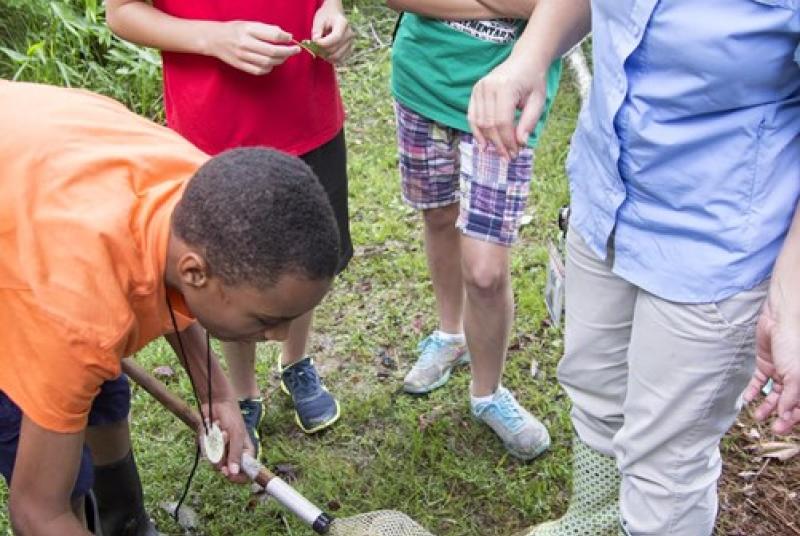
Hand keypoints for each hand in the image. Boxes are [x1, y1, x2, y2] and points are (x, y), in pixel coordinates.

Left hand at [200, 399, 253, 483]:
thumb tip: (233, 472)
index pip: (245, 474)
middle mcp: (233, 455)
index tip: (228, 473)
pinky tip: (212, 429)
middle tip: (223, 437)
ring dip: (215, 444)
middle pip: (225, 470)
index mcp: (246, 453)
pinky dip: (207, 440)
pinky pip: (206, 452)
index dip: (237, 477)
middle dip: (222, 455)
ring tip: (219, 429)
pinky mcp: (210, 447)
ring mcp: (221, 452)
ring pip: (214, 461)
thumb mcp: (237, 435)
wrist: (216, 403)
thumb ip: (235, 454)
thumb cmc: (231, 417)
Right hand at [206, 21, 300, 74]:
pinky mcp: (240, 66)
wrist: (214, 39)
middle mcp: (245, 43)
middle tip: (295, 50)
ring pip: (268, 62)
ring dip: (280, 60)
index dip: (285, 38)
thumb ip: (267, 29)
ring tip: (285, 56)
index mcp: (248, 29)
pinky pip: (259, 71)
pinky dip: (269, 68)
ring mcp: (242, 56)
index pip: (273, 35)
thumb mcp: (250, 24)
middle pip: (272, 51)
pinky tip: (271, 63)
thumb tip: (286, 36)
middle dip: (288, 52)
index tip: (291, 39)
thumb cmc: (235, 30)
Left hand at [311, 0, 354, 63]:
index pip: (335, 38)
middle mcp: (350, 34)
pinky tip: (324, 52)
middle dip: (321, 50)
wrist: (334, 16)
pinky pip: (339, 60)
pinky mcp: (349, 50)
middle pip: (335, 49)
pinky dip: (330, 59)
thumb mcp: (318, 20)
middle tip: (313, 46)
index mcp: (343, 23)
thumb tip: (315, 44)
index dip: (323, 43)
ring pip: (337, 57)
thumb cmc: (325, 17)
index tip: (314, 42)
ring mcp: (351, 43)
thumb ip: (316, 32)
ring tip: (318, 49)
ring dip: (325, 56)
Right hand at [468, 57, 546, 159]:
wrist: (524, 61)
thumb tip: (521, 143)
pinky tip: (484, 144)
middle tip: (509, 157)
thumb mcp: (538, 101)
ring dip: (489, 141)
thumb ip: (529, 122)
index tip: (515, 153)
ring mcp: (479, 88)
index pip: (503, 121)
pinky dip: (477, 131)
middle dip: (499, 144)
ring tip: (499, 152)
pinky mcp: (475, 91)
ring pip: (479, 122)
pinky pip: (472, 116)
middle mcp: (488, 86)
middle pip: (490, 124)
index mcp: (505, 87)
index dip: (508, 141)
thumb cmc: (533, 82)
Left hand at [744, 297, 799, 434]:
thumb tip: (785, 415)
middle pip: (789, 402)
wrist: (780, 320)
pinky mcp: (766, 363)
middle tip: (771, 428)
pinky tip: (747, 400)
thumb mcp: (796, 375)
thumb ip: (791, 397)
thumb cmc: (794, 344)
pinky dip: (754, 390)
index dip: (793, 418)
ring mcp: (781, 370)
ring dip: (766, 406)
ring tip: (757, 417)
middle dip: (781, 415)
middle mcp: (796, 377)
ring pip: (774, 394)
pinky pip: (760, 381)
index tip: (781, 428)